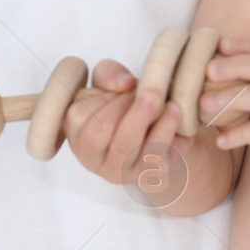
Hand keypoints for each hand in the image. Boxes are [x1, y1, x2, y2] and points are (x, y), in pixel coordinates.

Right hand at [64, 58, 187, 190]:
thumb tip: (124, 83)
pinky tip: (173, 109)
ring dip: (140, 115)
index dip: (100, 98)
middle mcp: (93, 158)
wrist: (164, 133)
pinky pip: (154, 153)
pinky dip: (165, 127)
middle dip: (120, 106)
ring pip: (124, 145)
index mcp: (77, 134)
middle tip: (141, 92)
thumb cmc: (129, 108)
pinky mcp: (148, 174)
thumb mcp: (112, 85)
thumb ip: (108, 75)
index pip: (76, 117)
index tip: (121, 90)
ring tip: (157, 96)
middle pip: (96, 134)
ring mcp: (120, 170)